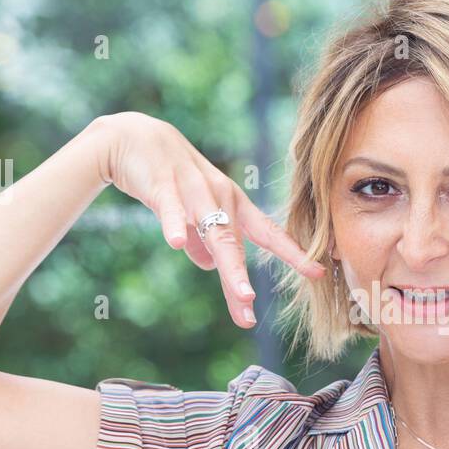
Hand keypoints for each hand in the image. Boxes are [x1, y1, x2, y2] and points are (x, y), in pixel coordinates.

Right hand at [88, 111, 325, 328]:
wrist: (131, 137)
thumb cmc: (166, 177)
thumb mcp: (190, 213)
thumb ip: (201, 242)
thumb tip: (211, 268)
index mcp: (232, 204)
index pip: (268, 232)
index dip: (292, 253)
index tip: (318, 273)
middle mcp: (220, 196)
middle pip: (235, 242)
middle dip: (244, 276)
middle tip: (252, 311)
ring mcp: (193, 190)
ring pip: (213, 230)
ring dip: (229, 263)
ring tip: (241, 293)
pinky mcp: (162, 184)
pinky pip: (171, 207)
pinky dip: (173, 223)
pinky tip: (174, 242)